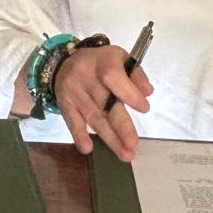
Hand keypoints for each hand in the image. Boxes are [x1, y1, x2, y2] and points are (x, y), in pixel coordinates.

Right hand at [52, 46, 153, 161]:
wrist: (65, 64)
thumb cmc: (100, 64)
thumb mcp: (120, 59)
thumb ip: (136, 74)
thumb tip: (147, 92)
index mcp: (102, 62)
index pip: (114, 77)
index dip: (129, 93)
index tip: (144, 109)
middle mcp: (85, 77)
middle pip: (104, 103)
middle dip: (120, 125)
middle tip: (133, 143)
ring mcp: (74, 93)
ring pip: (93, 117)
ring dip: (109, 138)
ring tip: (125, 154)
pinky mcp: (65, 106)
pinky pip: (72, 121)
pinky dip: (79, 136)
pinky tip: (87, 148)